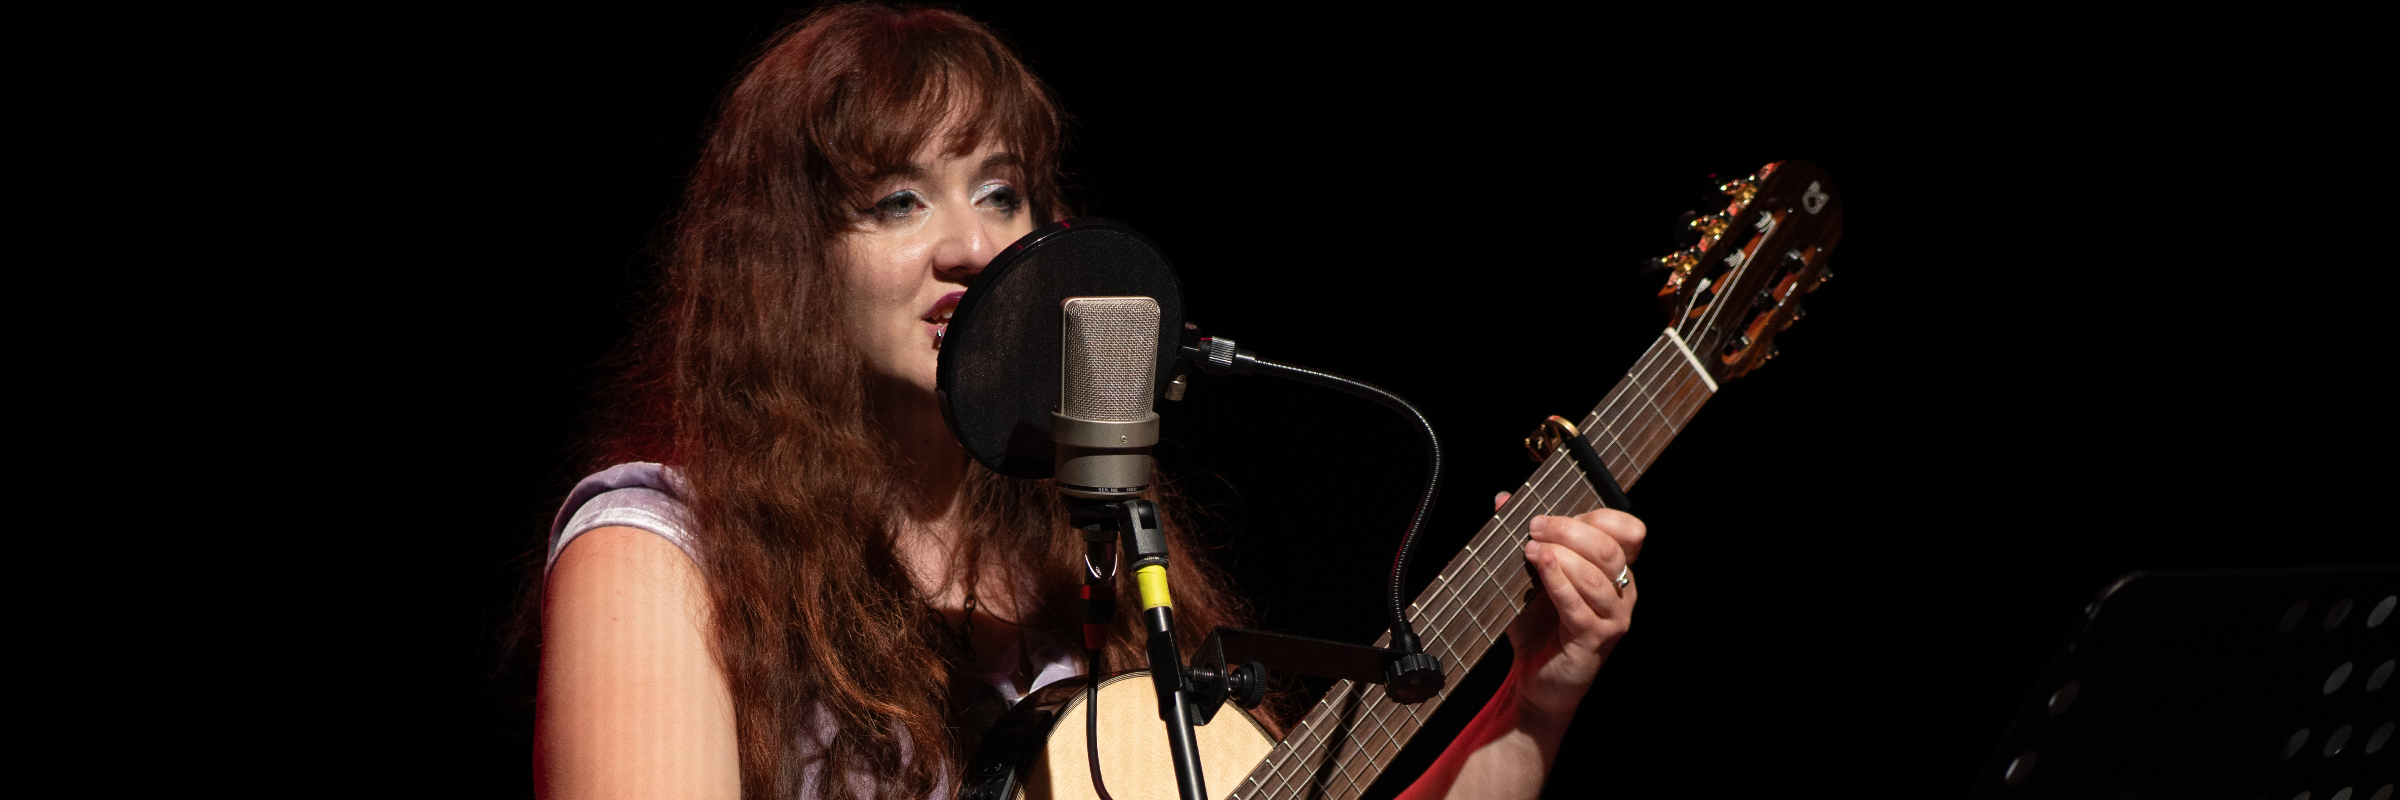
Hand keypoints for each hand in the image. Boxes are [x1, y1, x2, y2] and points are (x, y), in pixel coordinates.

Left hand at [1495, 491, 1642, 718]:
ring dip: (1561, 555)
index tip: (1551, 514)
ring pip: (1595, 575)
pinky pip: (1578, 606)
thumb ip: (1526, 538)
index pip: (1625, 530)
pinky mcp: (1594, 640)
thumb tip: (1503, 500)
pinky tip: (1541, 566)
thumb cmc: (1539, 628)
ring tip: (1531, 549)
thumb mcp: (1532, 578)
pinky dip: (1558, 582)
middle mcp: (1624, 593)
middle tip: (1534, 527)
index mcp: (1616, 572)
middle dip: (1568, 531)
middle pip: (1608, 548)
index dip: (1593, 516)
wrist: (1537, 682)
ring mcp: (1613, 618)